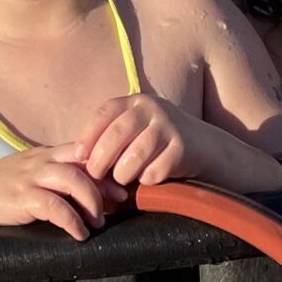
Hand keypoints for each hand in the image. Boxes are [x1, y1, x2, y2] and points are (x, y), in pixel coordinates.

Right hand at [0, 148, 126, 242]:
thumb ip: (51, 178)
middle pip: (83, 162)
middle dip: (105, 182)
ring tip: (98, 223)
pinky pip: (55, 207)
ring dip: (92, 202)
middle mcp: (39, 160)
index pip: (82, 152)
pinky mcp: (20, 197)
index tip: (120, 186)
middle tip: (119, 202)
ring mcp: (29, 177)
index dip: (104, 167)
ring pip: (73, 180)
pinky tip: (79, 234)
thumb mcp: (26, 176)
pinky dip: (72, 221)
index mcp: (43, 154)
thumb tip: (82, 192)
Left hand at [72, 92, 204, 188]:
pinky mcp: (182, 148)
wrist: (203, 148)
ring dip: (123, 173)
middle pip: (118, 134)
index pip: (105, 112)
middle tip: (94, 174)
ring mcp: (169, 127)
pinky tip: (149, 178)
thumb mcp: (136, 130)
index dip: (88, 134)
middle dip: (101, 158)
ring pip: (135, 156)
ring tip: (122, 179)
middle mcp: (152, 108)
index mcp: (136, 101)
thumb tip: (78, 159)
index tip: (78, 155)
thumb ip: (111, 137)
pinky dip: (146, 180)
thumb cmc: (158, 143)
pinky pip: (154, 171)